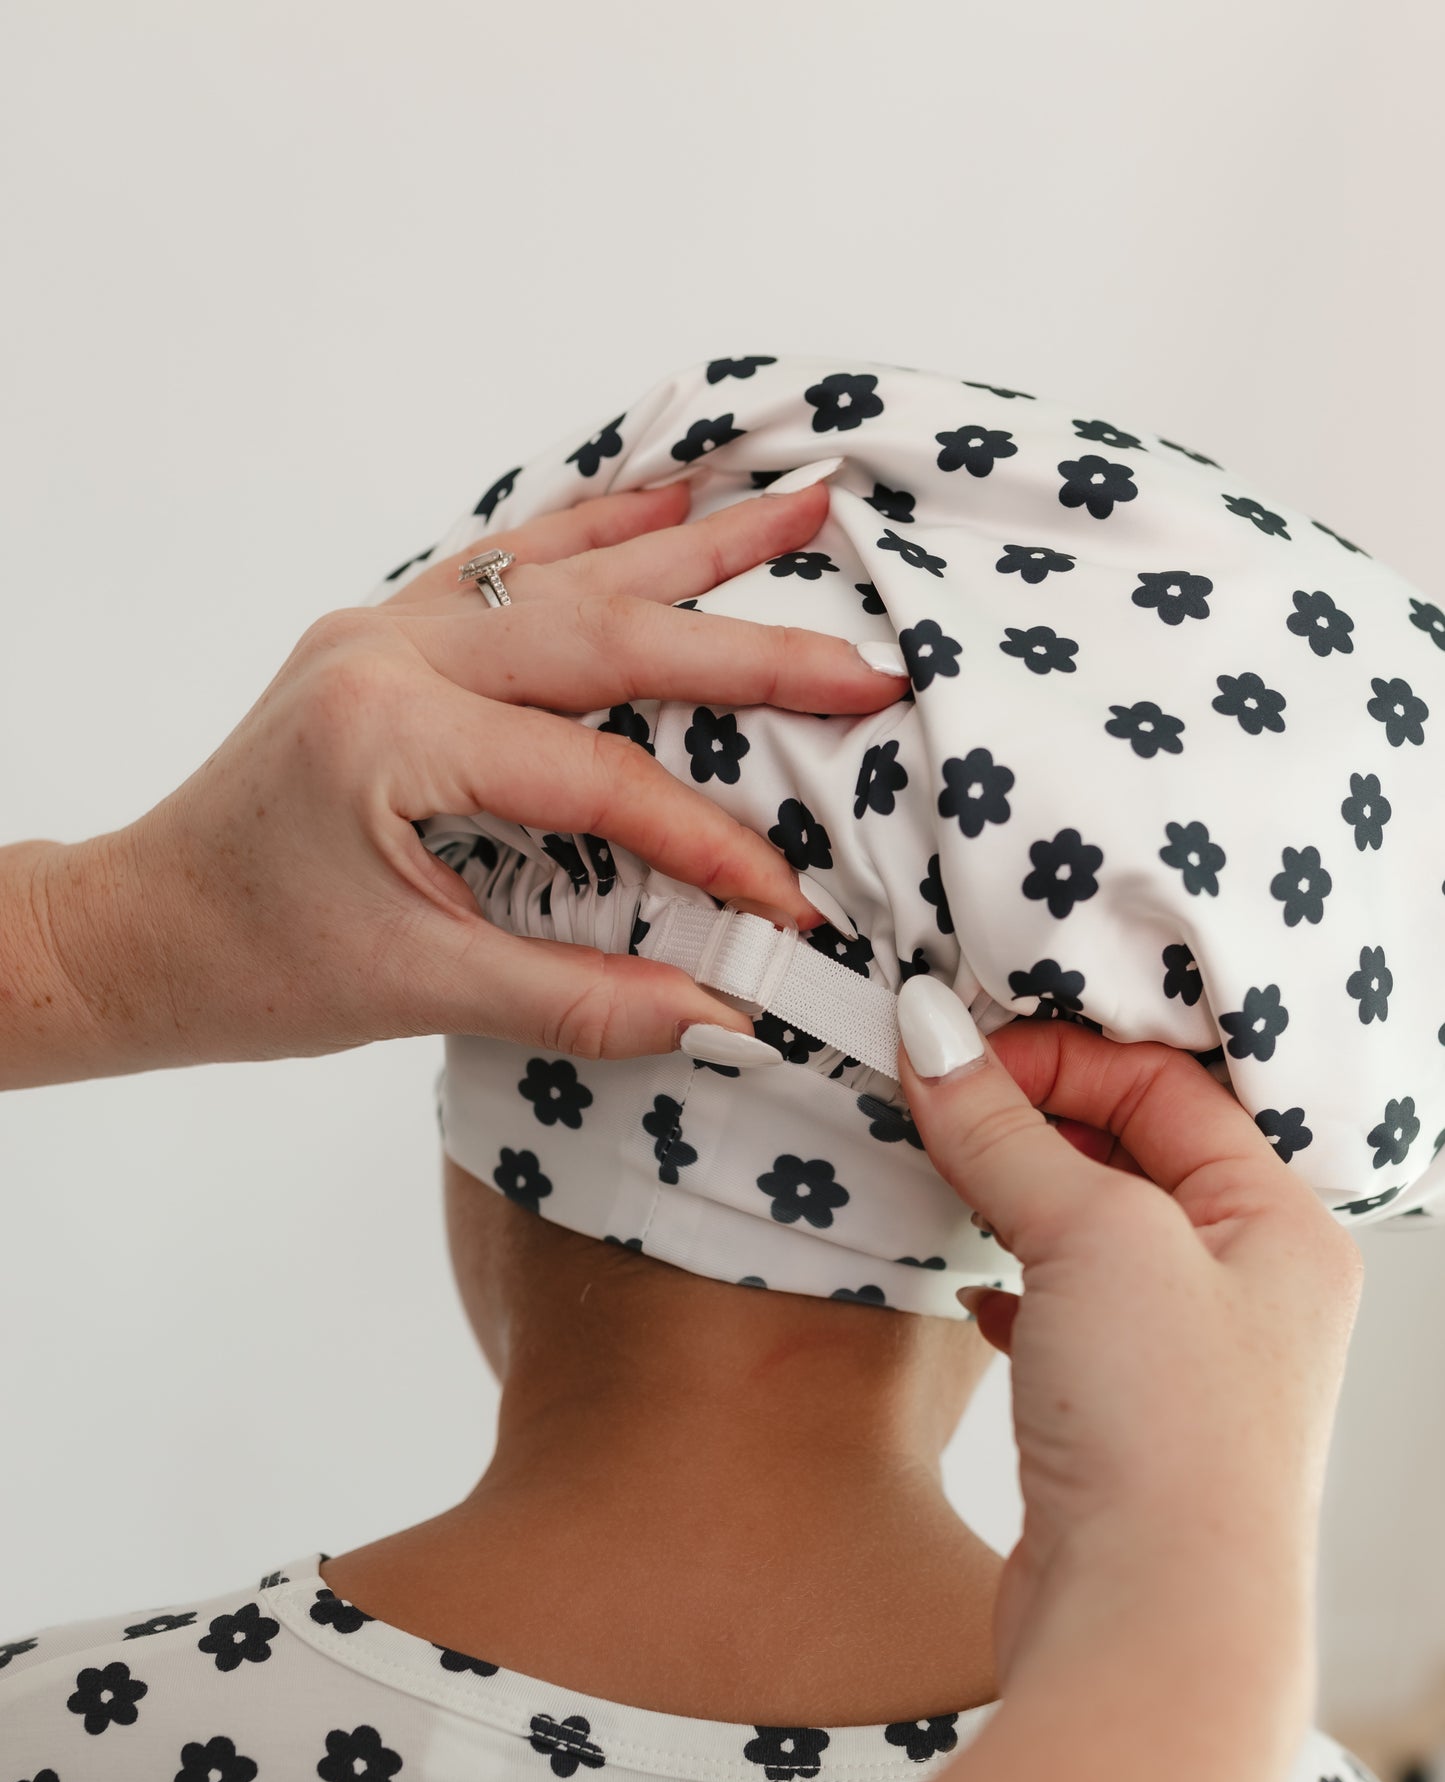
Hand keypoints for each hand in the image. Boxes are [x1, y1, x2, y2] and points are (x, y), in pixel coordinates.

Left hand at [13, 479, 905, 1083]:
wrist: (141, 930)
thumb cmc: (252, 966)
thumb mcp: (417, 993)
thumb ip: (579, 1000)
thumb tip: (724, 1014)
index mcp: (389, 732)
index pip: (596, 779)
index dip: (708, 845)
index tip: (789, 909)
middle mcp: (388, 649)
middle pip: (605, 632)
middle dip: (750, 646)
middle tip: (867, 656)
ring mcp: (384, 627)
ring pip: (566, 567)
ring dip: (692, 538)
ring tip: (805, 498)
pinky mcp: (387, 634)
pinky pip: (510, 562)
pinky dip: (600, 531)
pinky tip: (667, 496)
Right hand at [893, 979, 1364, 1691]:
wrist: (1154, 1624)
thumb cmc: (1164, 1425)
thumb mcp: (1088, 1237)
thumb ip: (1004, 1130)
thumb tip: (930, 1029)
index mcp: (1283, 1223)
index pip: (1167, 1087)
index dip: (1057, 1057)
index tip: (954, 1053)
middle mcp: (1254, 1287)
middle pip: (1136, 1154)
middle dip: (1032, 1119)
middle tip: (935, 1099)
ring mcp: (1191, 1361)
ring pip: (1095, 1237)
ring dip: (1017, 1199)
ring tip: (944, 1177)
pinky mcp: (1128, 1424)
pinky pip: (1068, 1318)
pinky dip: (1015, 1288)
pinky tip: (976, 1295)